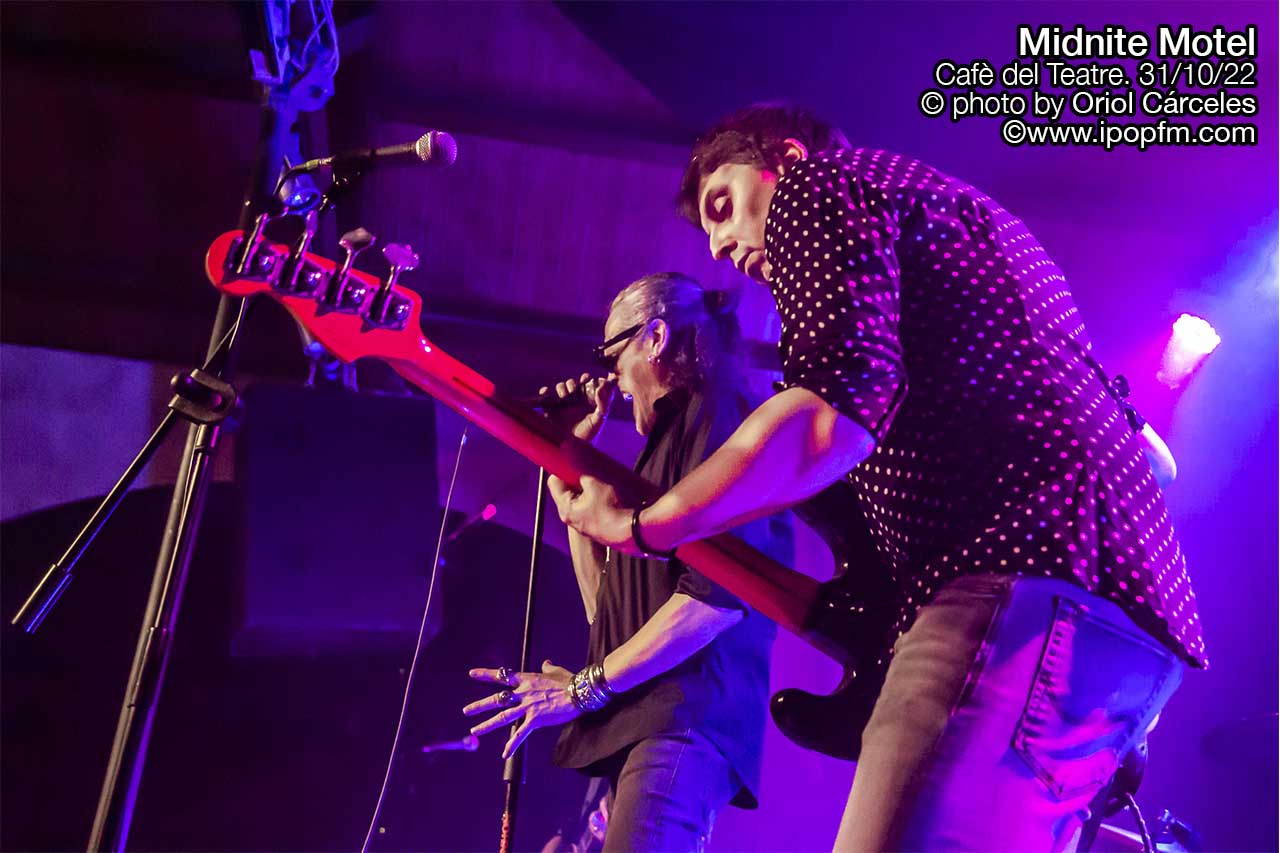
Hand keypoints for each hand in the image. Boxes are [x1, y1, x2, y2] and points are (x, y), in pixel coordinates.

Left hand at [464, 660, 578, 758]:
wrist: (579, 692)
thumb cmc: (569, 680)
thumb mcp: (555, 670)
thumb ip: (547, 667)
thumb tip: (545, 662)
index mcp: (526, 679)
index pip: (501, 676)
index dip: (485, 674)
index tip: (471, 674)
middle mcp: (523, 693)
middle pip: (497, 699)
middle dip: (480, 705)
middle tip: (466, 710)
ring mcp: (528, 707)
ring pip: (503, 717)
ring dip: (487, 724)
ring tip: (474, 730)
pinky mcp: (536, 719)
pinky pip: (521, 734)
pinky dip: (512, 744)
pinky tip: (505, 754)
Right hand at [540, 373, 616, 442]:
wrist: (570, 450)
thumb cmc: (588, 436)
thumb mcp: (598, 420)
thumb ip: (603, 404)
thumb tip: (601, 388)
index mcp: (587, 401)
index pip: (586, 384)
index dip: (587, 379)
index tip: (586, 378)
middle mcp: (574, 401)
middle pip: (572, 383)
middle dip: (573, 383)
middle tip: (574, 390)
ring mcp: (562, 404)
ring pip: (560, 387)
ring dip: (561, 387)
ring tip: (564, 396)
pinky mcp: (550, 409)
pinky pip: (545, 395)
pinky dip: (545, 392)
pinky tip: (548, 393)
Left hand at [547, 474, 638, 554]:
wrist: (632, 532)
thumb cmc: (612, 509)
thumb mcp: (594, 483)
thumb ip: (582, 474)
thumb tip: (579, 470)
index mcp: (566, 508)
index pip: (554, 482)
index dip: (562, 469)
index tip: (573, 462)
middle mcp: (572, 518)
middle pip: (568, 492)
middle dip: (577, 479)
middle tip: (589, 472)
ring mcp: (584, 525)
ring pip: (581, 500)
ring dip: (589, 490)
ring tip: (602, 483)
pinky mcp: (597, 527)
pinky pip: (592, 509)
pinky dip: (598, 500)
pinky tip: (609, 495)